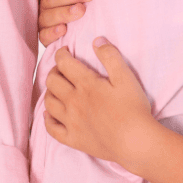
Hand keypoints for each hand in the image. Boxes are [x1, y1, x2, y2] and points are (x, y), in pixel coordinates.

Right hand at [37, 0, 92, 46]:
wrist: (86, 36)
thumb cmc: (86, 7)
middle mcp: (43, 4)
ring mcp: (43, 21)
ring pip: (47, 16)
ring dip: (65, 13)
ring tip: (81, 11)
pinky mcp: (45, 38)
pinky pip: (44, 36)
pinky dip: (53, 32)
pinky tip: (63, 30)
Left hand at [44, 38, 154, 163]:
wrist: (135, 142)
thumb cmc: (134, 109)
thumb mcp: (127, 78)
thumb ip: (111, 57)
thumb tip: (97, 40)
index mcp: (86, 85)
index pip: (64, 63)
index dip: (61, 54)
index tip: (65, 52)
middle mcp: (73, 102)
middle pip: (52, 81)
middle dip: (54, 71)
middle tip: (62, 69)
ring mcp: (71, 122)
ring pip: (49, 103)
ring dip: (49, 92)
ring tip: (57, 89)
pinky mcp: (73, 139)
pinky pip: (52, 129)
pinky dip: (48, 119)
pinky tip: (50, 115)